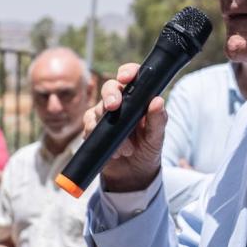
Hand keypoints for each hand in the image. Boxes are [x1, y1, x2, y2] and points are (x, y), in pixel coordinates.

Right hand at [86, 62, 167, 191]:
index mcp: (138, 98)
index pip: (131, 77)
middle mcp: (120, 103)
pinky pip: (88, 126)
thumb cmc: (148, 149)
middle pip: (109, 88)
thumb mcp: (157, 137)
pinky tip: (114, 151)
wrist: (133, 174)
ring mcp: (104, 115)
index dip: (127, 72)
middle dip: (110, 95)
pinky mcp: (93, 129)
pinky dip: (99, 137)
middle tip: (113, 107)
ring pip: (98, 109)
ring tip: (127, 149)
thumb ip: (158, 120)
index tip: (126, 78)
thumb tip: (158, 101)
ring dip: (110, 128)